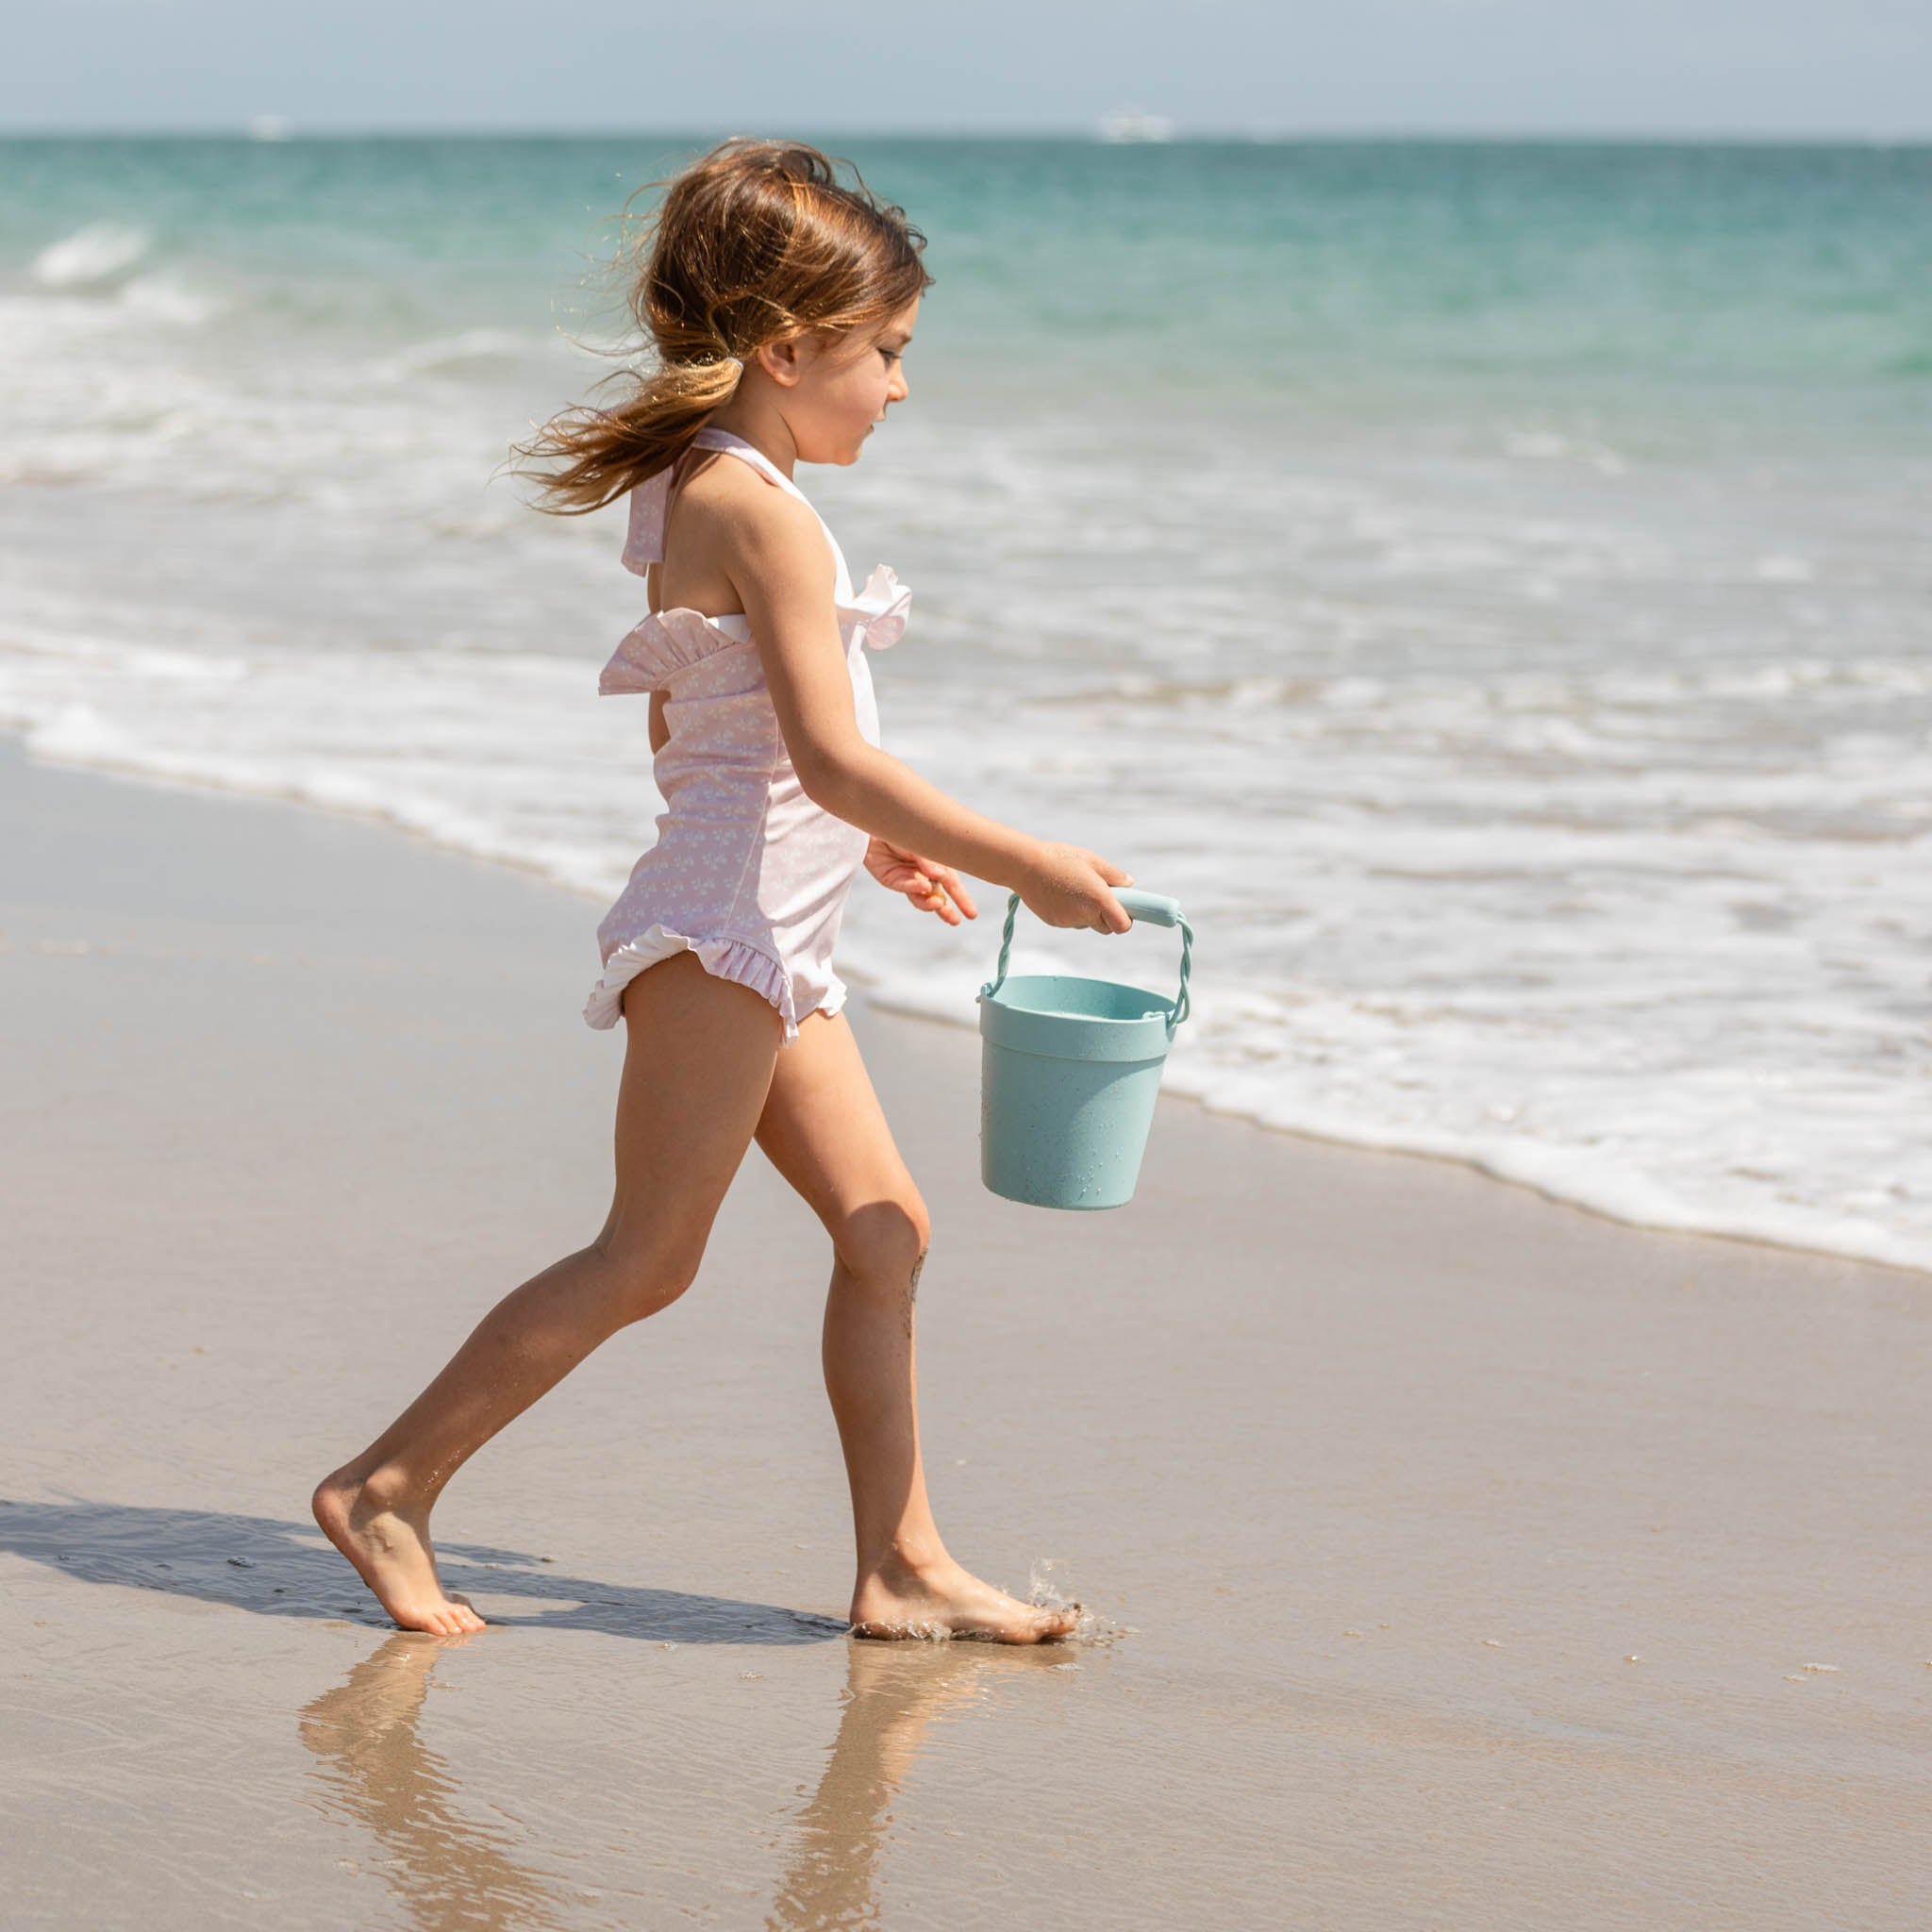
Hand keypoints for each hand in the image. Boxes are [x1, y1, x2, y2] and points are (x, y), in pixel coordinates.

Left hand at [864, 838, 979, 926]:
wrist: (878, 823)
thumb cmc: (905, 829)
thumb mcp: (921, 843)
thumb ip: (929, 861)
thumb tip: (940, 877)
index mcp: (938, 865)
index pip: (953, 885)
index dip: (962, 900)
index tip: (972, 915)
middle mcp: (925, 875)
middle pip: (938, 897)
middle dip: (947, 910)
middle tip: (955, 921)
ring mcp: (909, 879)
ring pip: (921, 898)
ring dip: (930, 904)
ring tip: (938, 905)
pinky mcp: (893, 880)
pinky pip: (906, 887)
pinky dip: (915, 888)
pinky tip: (924, 886)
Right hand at [1017, 842, 1134, 933]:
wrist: (1023, 866)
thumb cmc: (1060, 858)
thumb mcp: (1092, 860)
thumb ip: (1114, 875)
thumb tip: (1129, 884)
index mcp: (1098, 899)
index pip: (1123, 926)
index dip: (1126, 919)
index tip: (1123, 906)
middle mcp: (1085, 915)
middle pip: (1106, 928)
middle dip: (1107, 915)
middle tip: (1098, 893)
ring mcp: (1068, 921)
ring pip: (1087, 924)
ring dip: (1088, 912)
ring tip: (1074, 887)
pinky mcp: (1055, 923)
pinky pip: (1071, 921)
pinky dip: (1071, 912)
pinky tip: (1061, 893)